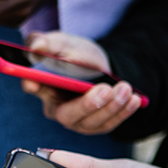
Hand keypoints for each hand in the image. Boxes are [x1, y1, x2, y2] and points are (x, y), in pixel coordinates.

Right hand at [20, 32, 142, 134]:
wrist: (100, 66)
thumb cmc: (76, 55)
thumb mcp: (64, 43)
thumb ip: (48, 42)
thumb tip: (37, 45)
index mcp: (42, 86)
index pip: (32, 87)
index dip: (32, 85)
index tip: (36, 82)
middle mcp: (55, 108)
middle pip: (66, 114)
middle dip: (86, 105)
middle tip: (104, 89)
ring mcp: (75, 120)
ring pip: (90, 122)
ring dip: (111, 107)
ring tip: (126, 88)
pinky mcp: (94, 125)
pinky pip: (107, 124)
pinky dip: (123, 113)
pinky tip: (135, 100)